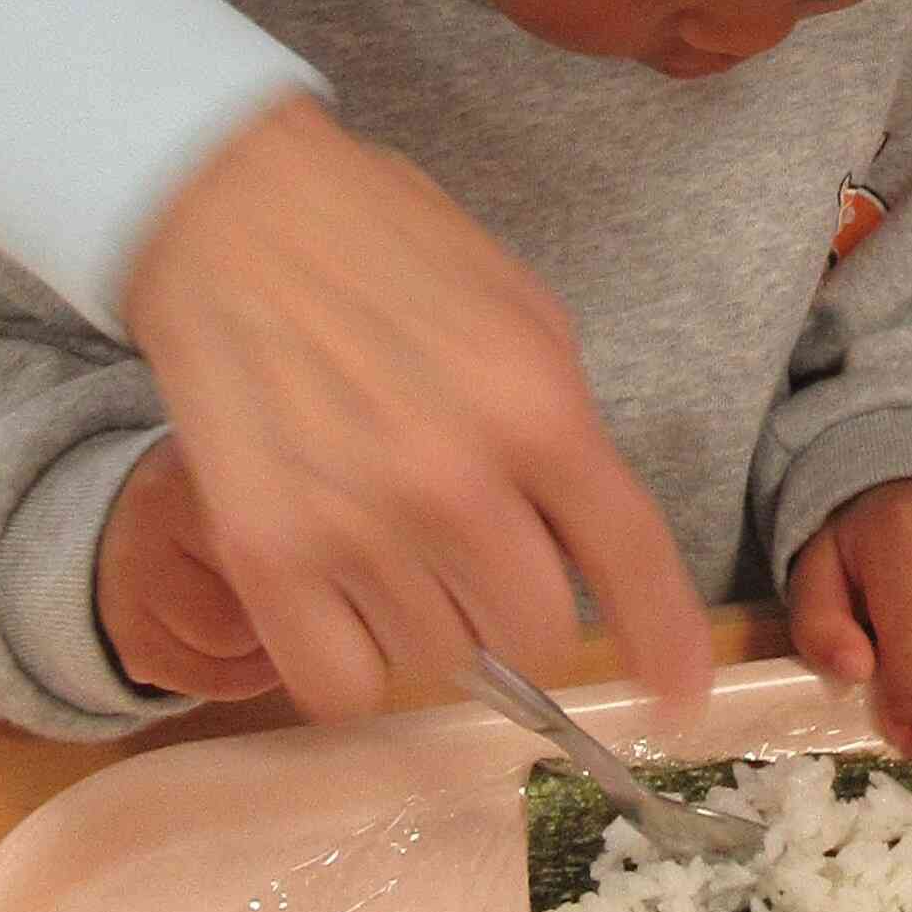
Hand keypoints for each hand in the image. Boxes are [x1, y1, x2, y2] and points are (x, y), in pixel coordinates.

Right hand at [119, 97, 712, 728]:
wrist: (231, 214)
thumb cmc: (385, 248)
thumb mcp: (521, 315)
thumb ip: (562, 432)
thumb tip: (584, 547)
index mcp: (536, 406)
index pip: (631, 556)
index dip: (666, 642)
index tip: (680, 696)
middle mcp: (454, 480)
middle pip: (532, 633)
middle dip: (520, 607)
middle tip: (478, 556)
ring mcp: (356, 525)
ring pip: (438, 660)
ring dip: (431, 623)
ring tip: (390, 542)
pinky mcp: (265, 555)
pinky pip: (338, 683)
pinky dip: (349, 662)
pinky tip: (342, 604)